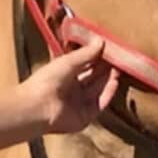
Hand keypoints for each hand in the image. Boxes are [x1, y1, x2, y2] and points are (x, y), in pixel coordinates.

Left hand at [0, 37, 116, 145]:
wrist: (38, 107)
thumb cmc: (47, 80)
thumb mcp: (68, 62)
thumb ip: (86, 54)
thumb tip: (101, 40)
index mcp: (63, 75)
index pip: (84, 65)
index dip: (95, 57)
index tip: (108, 48)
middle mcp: (71, 90)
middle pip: (92, 78)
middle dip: (104, 68)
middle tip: (118, 57)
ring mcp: (78, 104)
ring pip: (97, 90)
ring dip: (108, 79)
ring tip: (119, 67)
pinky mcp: (85, 117)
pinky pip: (99, 104)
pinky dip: (108, 94)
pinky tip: (115, 82)